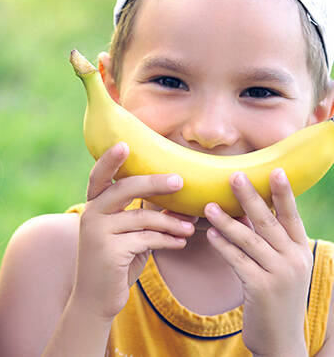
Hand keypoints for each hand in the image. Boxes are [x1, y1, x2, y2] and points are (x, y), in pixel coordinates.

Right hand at [74, 142, 194, 321]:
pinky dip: (168, 240)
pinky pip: (146, 239)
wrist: (95, 300)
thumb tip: (179, 201)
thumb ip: (143, 215)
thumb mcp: (128, 235)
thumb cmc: (116, 263)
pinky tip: (181, 242)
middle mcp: (91, 215)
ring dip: (170, 222)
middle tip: (180, 180)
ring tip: (190, 227)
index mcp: (93, 207)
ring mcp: (98, 233)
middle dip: (154, 183)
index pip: (99, 177)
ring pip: (142, 217)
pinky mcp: (110, 252)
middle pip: (125, 189)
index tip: (125, 144)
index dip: (109, 160)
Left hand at [204, 169, 310, 356]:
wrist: (280, 339)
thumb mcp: (279, 267)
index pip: (292, 216)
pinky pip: (237, 261)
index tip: (274, 170)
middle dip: (250, 197)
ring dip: (226, 221)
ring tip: (208, 206)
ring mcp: (279, 274)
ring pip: (249, 240)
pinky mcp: (261, 288)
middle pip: (268, 222)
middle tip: (233, 175)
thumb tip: (244, 210)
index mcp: (301, 250)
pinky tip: (209, 235)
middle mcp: (294, 259)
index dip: (283, 193)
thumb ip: (267, 241)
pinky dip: (223, 246)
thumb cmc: (275, 296)